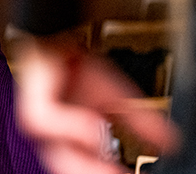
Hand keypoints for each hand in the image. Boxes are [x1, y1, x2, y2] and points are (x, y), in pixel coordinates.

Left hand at [13, 34, 179, 173]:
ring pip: (59, 155)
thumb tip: (169, 142)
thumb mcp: (117, 99)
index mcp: (75, 140)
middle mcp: (57, 137)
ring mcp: (44, 126)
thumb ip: (139, 122)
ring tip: (111, 170)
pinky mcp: (36, 109)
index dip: (108, 172)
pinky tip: (96, 126)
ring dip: (87, 165)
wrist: (55, 44)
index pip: (90, 166)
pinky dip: (74, 127)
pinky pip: (49, 123)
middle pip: (72, 167)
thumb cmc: (76, 71)